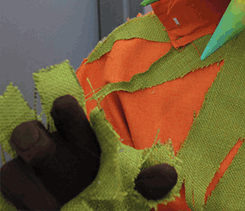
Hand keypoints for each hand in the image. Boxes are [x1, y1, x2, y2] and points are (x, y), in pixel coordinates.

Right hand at [0, 95, 176, 209]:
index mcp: (80, 138)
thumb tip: (168, 175)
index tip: (65, 103)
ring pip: (12, 172)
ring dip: (26, 185)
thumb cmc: (112, 189)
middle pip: (31, 136)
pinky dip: (21, 206)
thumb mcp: (135, 185)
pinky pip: (7, 197)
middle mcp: (49, 154)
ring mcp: (28, 178)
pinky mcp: (17, 199)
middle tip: (38, 144)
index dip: (64, 110)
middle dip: (32, 138)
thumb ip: (149, 180)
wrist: (95, 210)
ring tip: (50, 206)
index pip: (66, 114)